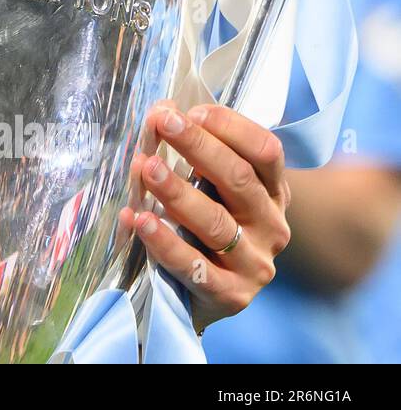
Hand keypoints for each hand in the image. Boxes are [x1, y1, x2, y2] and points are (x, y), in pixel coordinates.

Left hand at [119, 103, 291, 332]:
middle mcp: (271, 225)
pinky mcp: (232, 295)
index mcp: (272, 191)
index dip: (231, 127)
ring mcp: (255, 263)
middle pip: (239, 179)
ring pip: (216, 222)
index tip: (191, 112)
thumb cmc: (204, 229)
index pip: (266, 150)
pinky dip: (164, 243)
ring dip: (177, 191)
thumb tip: (162, 111)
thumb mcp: (208, 189)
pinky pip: (196, 267)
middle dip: (198, 147)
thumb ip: (191, 155)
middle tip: (162, 123)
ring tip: (146, 168)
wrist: (207, 298)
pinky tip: (139, 220)